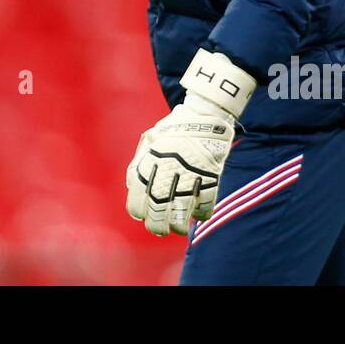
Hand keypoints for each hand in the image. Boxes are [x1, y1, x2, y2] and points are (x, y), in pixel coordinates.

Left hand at [125, 48, 257, 236]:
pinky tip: (198, 216)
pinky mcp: (211, 174)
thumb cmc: (173, 130)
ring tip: (177, 228)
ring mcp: (191, 171)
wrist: (205, 113)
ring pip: (181, 207)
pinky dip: (202, 213)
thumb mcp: (149, 141)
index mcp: (151, 159)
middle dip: (157, 224)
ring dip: (178, 223)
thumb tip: (133, 190)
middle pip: (158, 204)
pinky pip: (206, 201)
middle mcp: (169, 166)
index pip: (139, 194)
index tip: (142, 215)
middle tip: (159, 230)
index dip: (139, 210)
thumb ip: (139, 164)